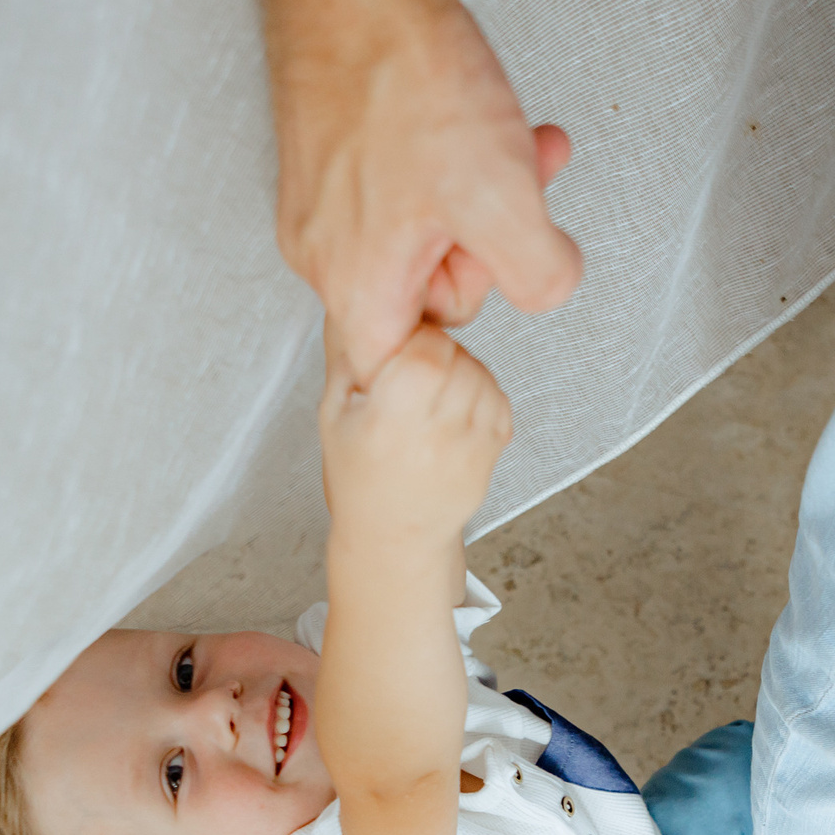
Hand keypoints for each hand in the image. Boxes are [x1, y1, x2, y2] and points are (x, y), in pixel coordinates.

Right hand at [263, 0, 580, 384]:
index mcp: (356, 286)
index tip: (490, 313)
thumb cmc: (405, 81)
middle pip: (428, 296)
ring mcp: (326, 206)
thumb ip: (537, 274)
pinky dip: (456, 166)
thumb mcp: (501, 199)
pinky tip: (490, 128)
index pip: (401, 374)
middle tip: (517, 199)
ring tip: (522, 149)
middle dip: (488, 249)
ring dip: (487, 196)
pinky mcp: (334, 162)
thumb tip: (549, 289)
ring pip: (426, 233)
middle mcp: (328, 254)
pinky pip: (406, 190)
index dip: (456, 359)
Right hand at [319, 324, 512, 554]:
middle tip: (413, 374)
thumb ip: (346, 353)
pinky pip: (500, 401)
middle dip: (438, 354)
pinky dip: (482, 394)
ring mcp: (469, 446)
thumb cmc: (358, 477)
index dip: (414, 339)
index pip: (426, 346)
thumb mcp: (334, 413)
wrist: (393, 536)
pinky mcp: (491, 456)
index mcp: (391, 417)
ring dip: (461, 372)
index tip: (399, 351)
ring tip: (432, 395)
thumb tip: (351, 298)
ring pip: (482, 376)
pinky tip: (454, 411)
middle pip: (457, 357)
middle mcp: (435, 432)